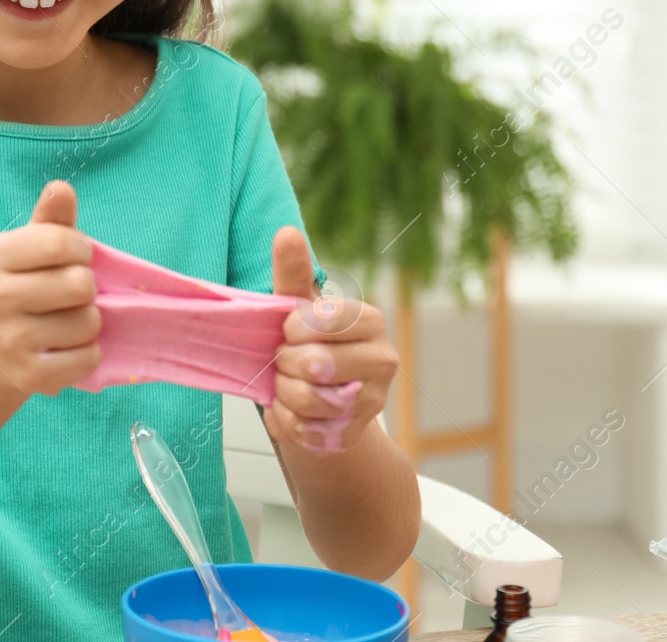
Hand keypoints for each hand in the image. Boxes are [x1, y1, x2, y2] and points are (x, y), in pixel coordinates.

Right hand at [0, 180, 101, 396]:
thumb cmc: (21, 286)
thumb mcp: (29, 249)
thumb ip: (50, 220)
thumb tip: (61, 188)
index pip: (59, 242)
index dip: (81, 249)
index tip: (76, 257)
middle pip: (79, 283)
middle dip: (86, 286)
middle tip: (70, 293)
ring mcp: (8, 341)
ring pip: (88, 322)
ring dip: (89, 320)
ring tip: (67, 320)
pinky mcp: (29, 376)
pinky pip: (88, 358)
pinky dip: (89, 352)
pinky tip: (67, 347)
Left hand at [262, 225, 397, 453]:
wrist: (316, 404)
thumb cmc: (307, 345)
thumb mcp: (298, 307)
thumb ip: (293, 273)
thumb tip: (287, 232)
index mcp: (371, 320)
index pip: (322, 319)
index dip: (293, 328)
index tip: (289, 331)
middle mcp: (383, 360)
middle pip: (315, 363)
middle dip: (285, 363)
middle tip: (285, 361)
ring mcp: (373, 400)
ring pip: (308, 398)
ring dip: (283, 393)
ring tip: (286, 385)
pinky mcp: (354, 432)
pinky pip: (304, 429)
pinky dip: (285, 421)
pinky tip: (291, 411)